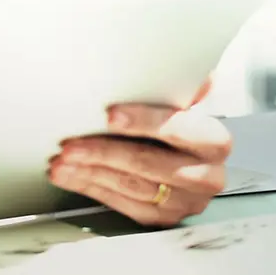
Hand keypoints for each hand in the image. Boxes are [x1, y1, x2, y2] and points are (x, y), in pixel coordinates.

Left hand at [47, 82, 229, 227]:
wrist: (189, 155)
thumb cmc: (178, 120)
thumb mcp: (182, 97)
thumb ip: (177, 82)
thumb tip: (163, 56)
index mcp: (214, 141)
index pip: (180, 130)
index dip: (144, 121)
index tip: (110, 114)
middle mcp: (207, 176)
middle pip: (149, 163)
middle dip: (103, 152)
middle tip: (70, 144)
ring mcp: (186, 202)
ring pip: (132, 187)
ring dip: (90, 173)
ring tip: (61, 161)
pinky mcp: (165, 218)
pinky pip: (124, 205)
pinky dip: (93, 188)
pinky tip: (72, 176)